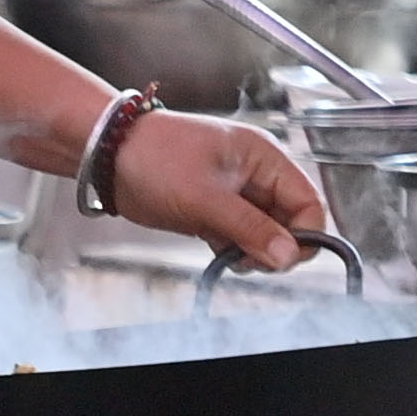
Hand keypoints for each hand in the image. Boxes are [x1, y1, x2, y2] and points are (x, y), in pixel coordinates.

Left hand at [106, 108, 322, 269]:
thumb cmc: (153, 158)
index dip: (305, 233)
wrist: (108, 156)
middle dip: (277, 246)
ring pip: (266, 234)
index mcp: (264, 158)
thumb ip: (249, 228)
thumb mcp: (206, 197)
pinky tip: (218, 252)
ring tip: (230, 254)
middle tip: (250, 259)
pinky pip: (240, 238)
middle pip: (290, 222)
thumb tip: (288, 255)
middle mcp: (256, 175)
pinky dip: (234, 251)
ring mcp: (236, 194)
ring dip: (254, 252)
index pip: (308, 202)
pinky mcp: (216, 212)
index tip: (285, 258)